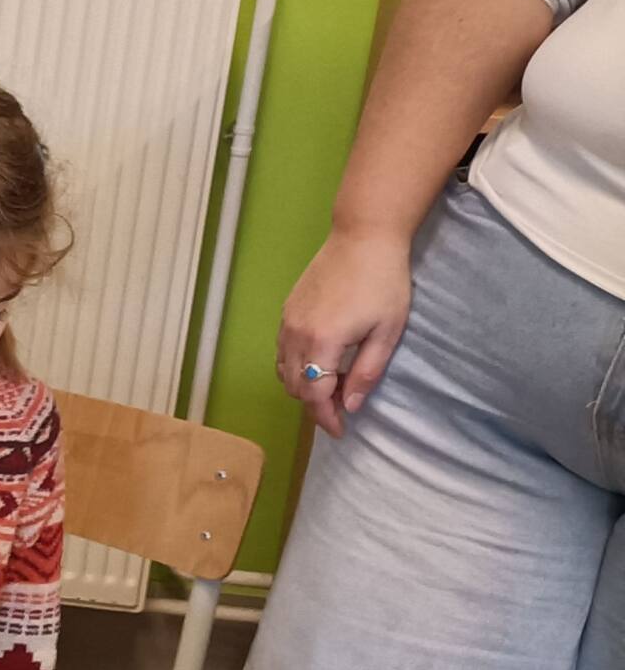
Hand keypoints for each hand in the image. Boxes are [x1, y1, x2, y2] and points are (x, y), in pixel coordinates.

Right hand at [278, 226, 412, 436]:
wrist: (363, 237)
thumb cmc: (384, 283)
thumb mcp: (388, 332)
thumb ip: (367, 372)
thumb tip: (352, 405)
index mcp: (323, 343)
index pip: (315, 395)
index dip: (327, 419)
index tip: (342, 431)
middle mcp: (296, 335)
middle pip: (295, 387)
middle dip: (315, 405)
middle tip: (341, 410)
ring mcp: (287, 322)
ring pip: (283, 371)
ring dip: (303, 387)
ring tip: (330, 388)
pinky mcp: (286, 311)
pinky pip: (282, 351)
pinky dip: (295, 367)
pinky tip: (318, 363)